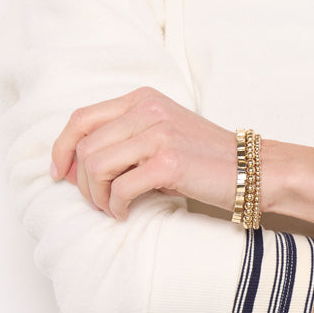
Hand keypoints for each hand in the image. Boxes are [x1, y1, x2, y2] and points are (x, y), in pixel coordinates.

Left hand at [50, 87, 237, 219]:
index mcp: (141, 99)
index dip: (61, 148)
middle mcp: (147, 110)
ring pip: (97, 167)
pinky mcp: (168, 162)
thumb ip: (124, 137)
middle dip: (82, 182)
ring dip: (97, 196)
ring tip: (112, 208)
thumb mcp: (161, 133)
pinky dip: (116, 207)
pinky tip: (126, 213)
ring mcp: (158, 134)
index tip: (60, 174)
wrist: (253, 169)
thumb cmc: (204, 158)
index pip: (81, 118)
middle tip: (96, 202)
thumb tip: (75, 164)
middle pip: (85, 147)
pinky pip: (121, 188)